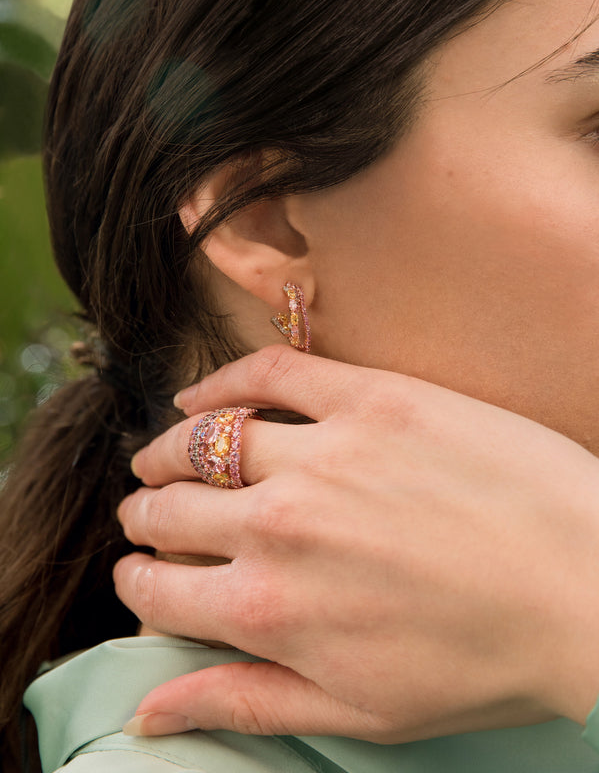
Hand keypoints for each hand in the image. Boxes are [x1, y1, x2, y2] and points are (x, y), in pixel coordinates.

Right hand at [115, 346, 598, 740]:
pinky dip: (219, 382)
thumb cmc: (483, 662)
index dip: (136, 581)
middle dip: (144, 515)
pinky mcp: (371, 399)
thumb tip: (148, 709)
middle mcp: (279, 528)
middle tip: (144, 512)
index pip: (158, 589)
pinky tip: (197, 396)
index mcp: (268, 611)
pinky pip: (268, 374)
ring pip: (203, 441)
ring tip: (157, 456)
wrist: (589, 586)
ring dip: (164, 453)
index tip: (138, 571)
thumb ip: (241, 703)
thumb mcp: (358, 709)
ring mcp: (324, 454)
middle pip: (170, 509)